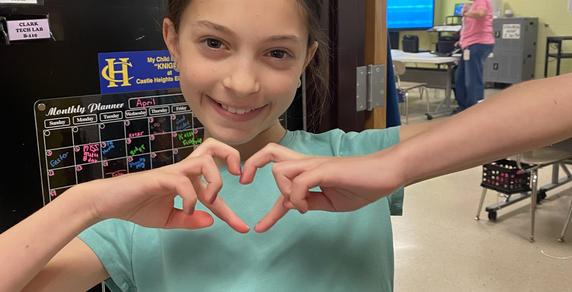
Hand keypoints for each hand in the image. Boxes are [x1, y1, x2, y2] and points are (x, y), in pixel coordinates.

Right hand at [82, 139, 248, 232]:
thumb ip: (190, 220)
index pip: (216, 187)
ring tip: (211, 200)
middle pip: (213, 146)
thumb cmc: (137, 206)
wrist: (109, 203)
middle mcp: (183, 170)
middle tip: (238, 176)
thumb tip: (210, 221)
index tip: (242, 229)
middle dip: (231, 156)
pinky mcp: (161, 177)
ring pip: (204, 161)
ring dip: (215, 181)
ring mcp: (173, 172)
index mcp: (188, 178)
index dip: (231, 212)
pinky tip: (188, 209)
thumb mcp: (170, 219)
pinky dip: (191, 197)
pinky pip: (183, 181)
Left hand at [241, 144, 405, 232]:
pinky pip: (299, 183)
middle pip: (270, 153)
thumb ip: (309, 201)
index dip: (267, 206)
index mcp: (308, 170)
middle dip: (252, 165)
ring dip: (283, 192)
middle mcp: (307, 163)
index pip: (278, 177)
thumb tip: (289, 205)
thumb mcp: (330, 201)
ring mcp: (315, 165)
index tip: (260, 227)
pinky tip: (308, 207)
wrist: (385, 174)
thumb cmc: (361, 185)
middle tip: (245, 181)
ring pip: (279, 170)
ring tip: (300, 205)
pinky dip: (297, 197)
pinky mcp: (324, 170)